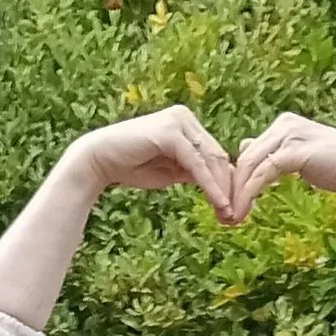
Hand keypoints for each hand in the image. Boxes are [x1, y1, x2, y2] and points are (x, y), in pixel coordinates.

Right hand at [66, 106, 236, 220]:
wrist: (99, 160)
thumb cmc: (132, 166)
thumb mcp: (171, 171)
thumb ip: (193, 172)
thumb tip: (220, 185)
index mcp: (187, 124)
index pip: (215, 154)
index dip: (226, 182)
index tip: (232, 209)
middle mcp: (185, 117)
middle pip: (218, 156)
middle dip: (229, 188)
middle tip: (236, 217)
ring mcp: (179, 122)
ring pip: (211, 160)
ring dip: (223, 190)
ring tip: (230, 216)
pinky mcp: (172, 133)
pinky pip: (198, 164)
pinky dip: (210, 186)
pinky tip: (219, 204)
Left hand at [230, 113, 335, 215]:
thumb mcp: (299, 156)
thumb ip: (274, 153)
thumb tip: (245, 148)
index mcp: (283, 124)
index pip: (249, 151)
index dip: (236, 179)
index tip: (230, 203)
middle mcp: (283, 124)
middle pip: (245, 157)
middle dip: (232, 188)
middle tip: (224, 215)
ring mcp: (289, 135)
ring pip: (250, 165)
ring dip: (238, 194)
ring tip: (232, 218)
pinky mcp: (294, 151)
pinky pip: (263, 173)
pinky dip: (250, 193)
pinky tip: (244, 210)